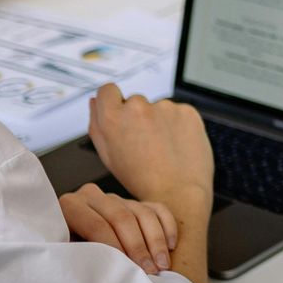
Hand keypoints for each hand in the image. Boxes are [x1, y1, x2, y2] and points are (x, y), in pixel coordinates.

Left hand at [61, 183, 177, 274]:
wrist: (69, 239)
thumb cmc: (66, 254)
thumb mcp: (64, 253)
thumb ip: (77, 256)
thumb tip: (97, 270)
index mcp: (70, 205)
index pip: (97, 224)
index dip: (113, 246)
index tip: (126, 268)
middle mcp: (94, 196)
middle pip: (123, 217)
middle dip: (138, 246)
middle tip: (149, 270)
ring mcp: (117, 197)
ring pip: (143, 213)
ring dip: (156, 241)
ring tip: (162, 265)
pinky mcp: (136, 201)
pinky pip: (158, 209)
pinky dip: (167, 226)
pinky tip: (171, 246)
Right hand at [86, 85, 214, 221]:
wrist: (177, 193)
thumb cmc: (141, 179)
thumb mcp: (107, 156)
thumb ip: (96, 124)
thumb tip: (95, 102)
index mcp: (113, 117)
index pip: (107, 90)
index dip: (113, 102)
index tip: (121, 113)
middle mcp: (138, 107)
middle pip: (135, 101)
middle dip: (139, 117)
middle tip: (145, 143)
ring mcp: (165, 107)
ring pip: (159, 108)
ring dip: (160, 121)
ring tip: (163, 149)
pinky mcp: (187, 111)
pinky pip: (179, 113)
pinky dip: (179, 125)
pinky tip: (177, 145)